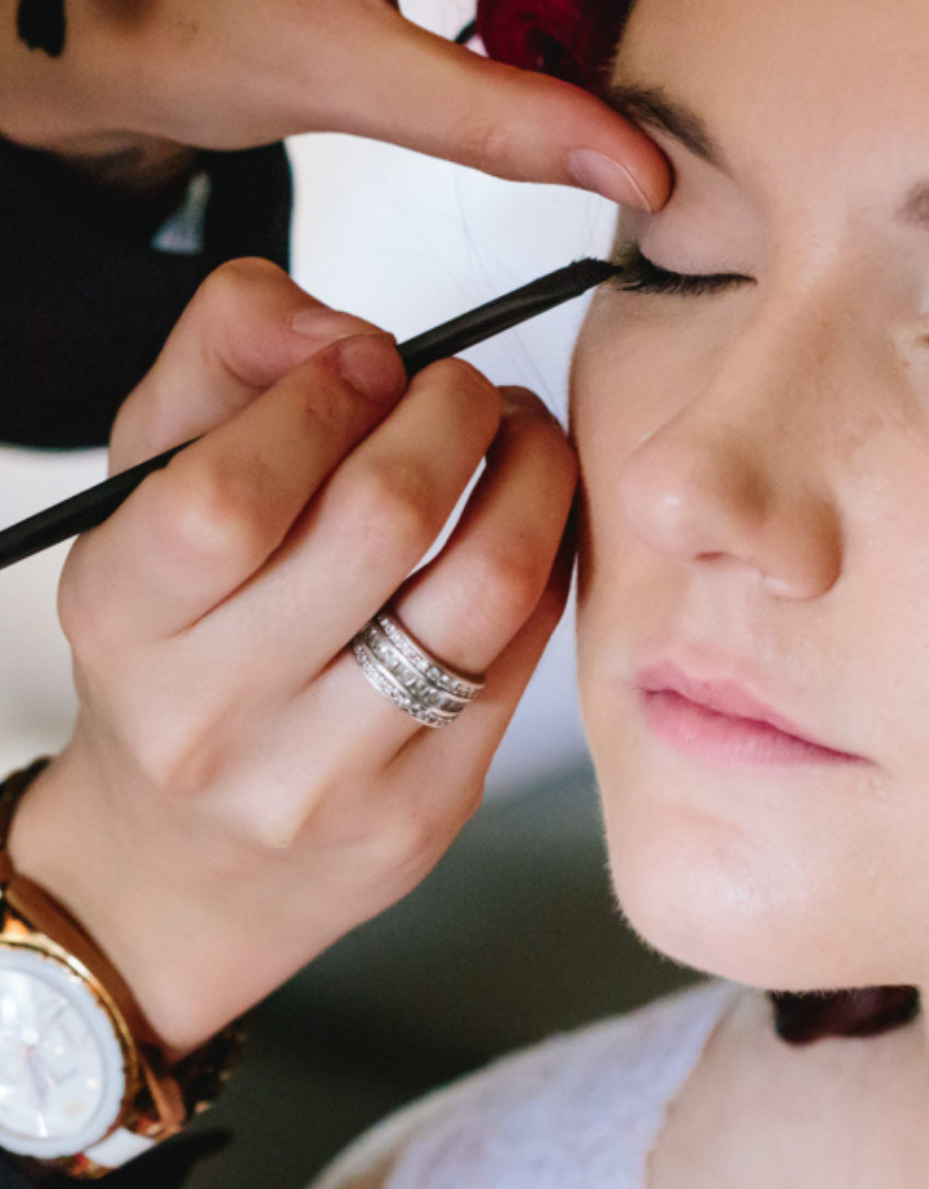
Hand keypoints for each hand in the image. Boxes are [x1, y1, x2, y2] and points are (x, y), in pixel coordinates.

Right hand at [9, 260, 576, 1054]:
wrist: (184, 860)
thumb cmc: (174, 644)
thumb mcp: (149, 482)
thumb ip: (224, 355)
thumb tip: (341, 328)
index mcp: (124, 620)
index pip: (229, 494)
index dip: (321, 396)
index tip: (361, 359)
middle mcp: (212, 717)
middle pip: (383, 518)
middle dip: (451, 409)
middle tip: (458, 384)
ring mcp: (325, 781)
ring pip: (486, 584)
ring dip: (531, 468)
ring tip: (515, 432)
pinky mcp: (423, 815)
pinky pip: (525, 649)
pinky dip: (545, 555)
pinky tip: (519, 523)